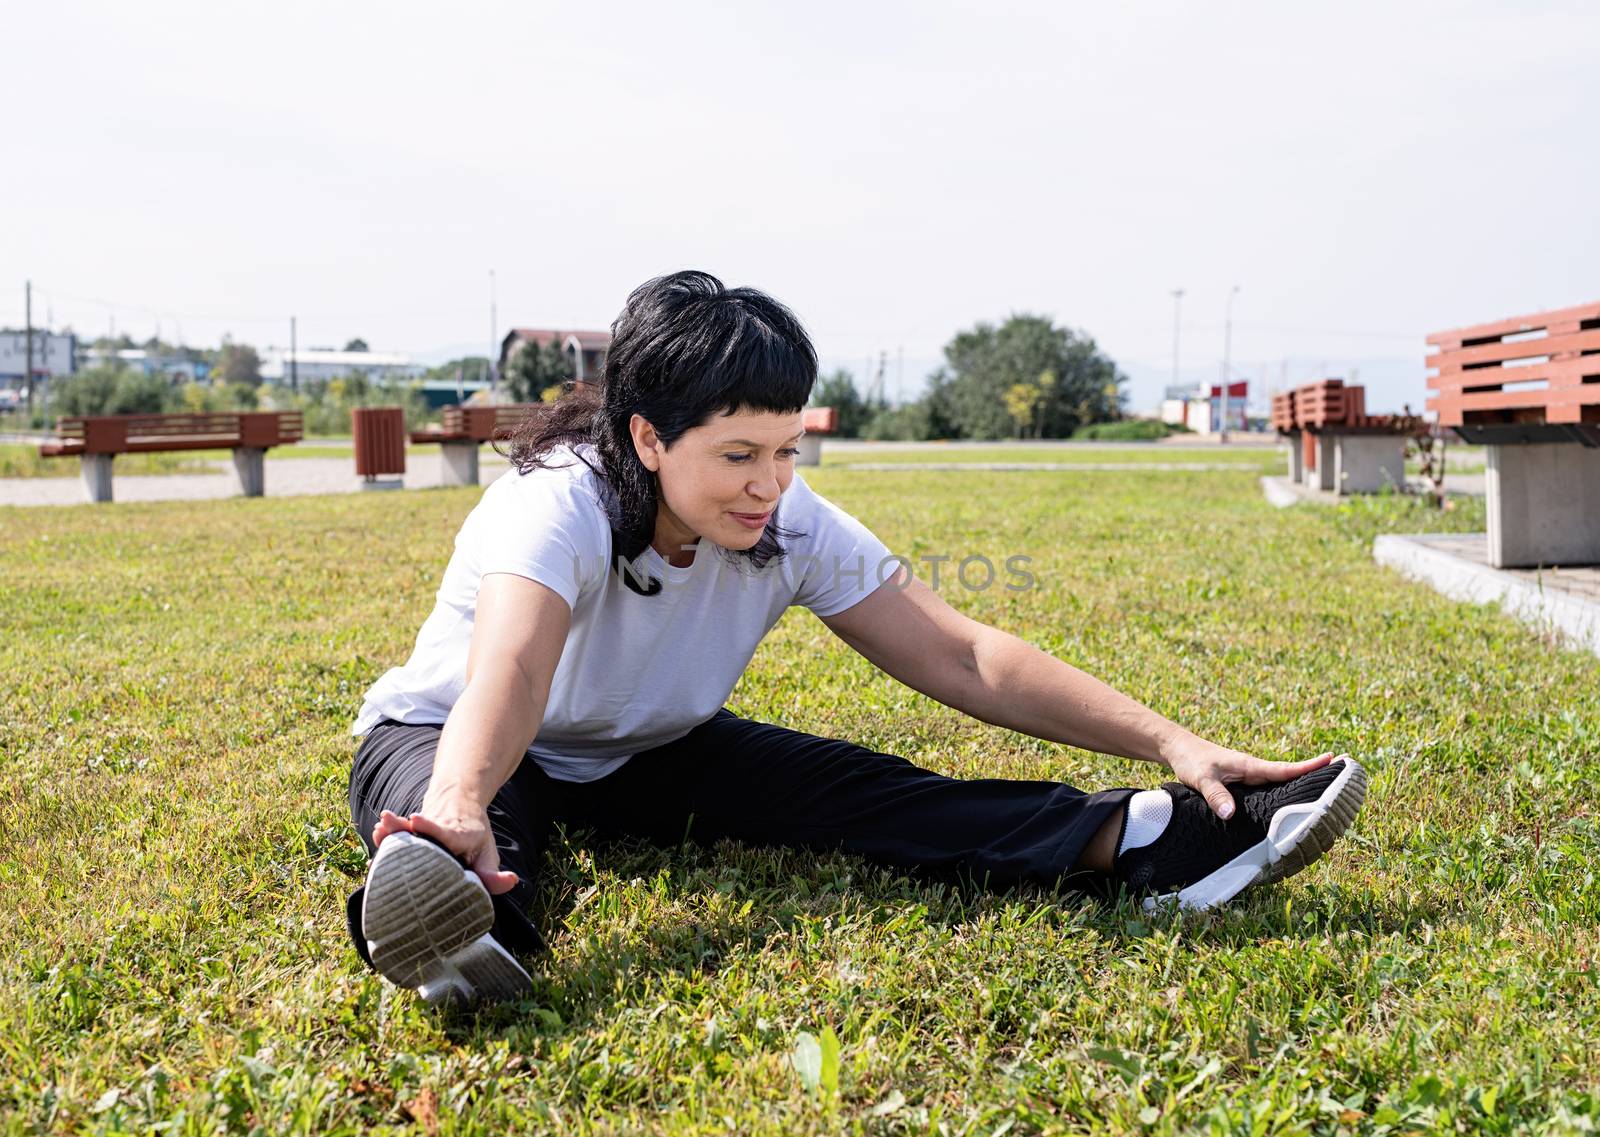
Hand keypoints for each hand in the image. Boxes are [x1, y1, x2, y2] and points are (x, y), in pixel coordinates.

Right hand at [371, 798, 519, 894]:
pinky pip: (399, 832)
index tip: (416, 820)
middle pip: (419, 831)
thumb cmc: (473, 837)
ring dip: (393, 826)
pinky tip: (378, 831)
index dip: (430, 826)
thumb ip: (492, 873)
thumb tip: (510, 881)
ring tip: (381, 824)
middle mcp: (438, 830)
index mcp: (458, 836)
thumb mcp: (487, 853)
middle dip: (402, 827)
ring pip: (406, 828)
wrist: (460, 802)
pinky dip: (388, 832)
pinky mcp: (411, 830)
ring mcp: (422, 829)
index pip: (444, 831)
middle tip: (386, 822)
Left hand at [1163, 737, 1339, 819]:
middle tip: (1345, 775)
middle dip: (1316, 775)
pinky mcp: (1243, 782)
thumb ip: (1216, 795)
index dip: (1309, 767)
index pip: (1285, 769)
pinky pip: (1268, 788)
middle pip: (1290, 775)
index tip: (1333, 760)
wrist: (1178, 749)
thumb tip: (1230, 813)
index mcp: (1250, 766)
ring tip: (1327, 791)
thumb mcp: (1201, 778)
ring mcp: (1250, 776)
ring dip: (1301, 784)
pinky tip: (1291, 803)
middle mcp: (1254, 770)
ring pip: (1280, 782)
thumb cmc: (1191, 760)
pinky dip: (1283, 791)